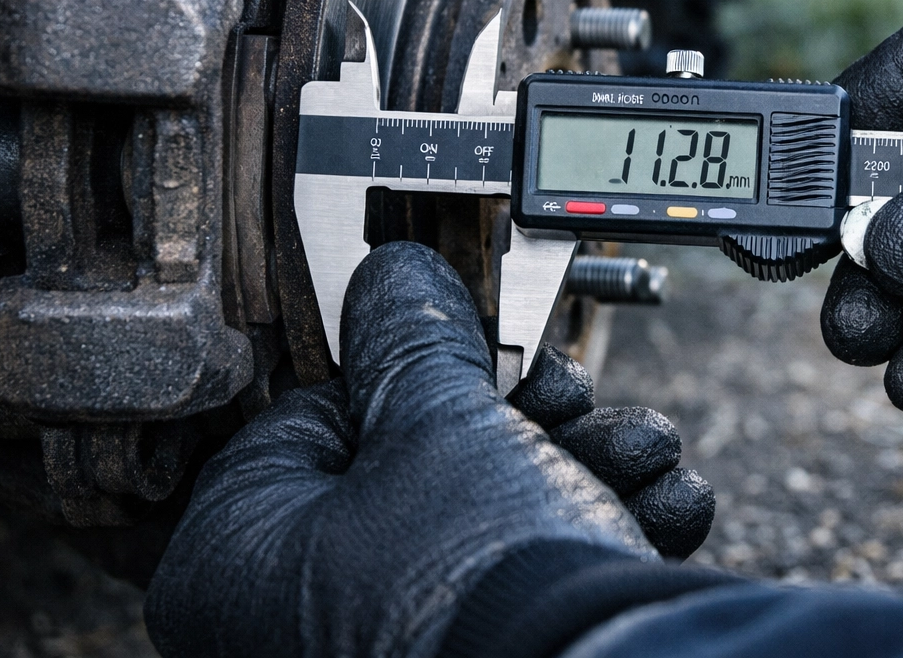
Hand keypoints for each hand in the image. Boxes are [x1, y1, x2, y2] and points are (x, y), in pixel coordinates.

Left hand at [146, 241, 710, 657]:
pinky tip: (661, 501)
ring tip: (639, 450)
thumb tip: (395, 281)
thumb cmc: (476, 579)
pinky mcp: (484, 654)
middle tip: (569, 399)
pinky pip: (527, 575)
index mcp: (241, 560)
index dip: (410, 374)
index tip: (478, 358)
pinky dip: (598, 529)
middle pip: (420, 464)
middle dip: (528, 419)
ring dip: (587, 465)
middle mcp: (299, 615)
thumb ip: (412, 340)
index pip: (315, 419)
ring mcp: (391, 639)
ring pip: (491, 514)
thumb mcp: (439, 421)